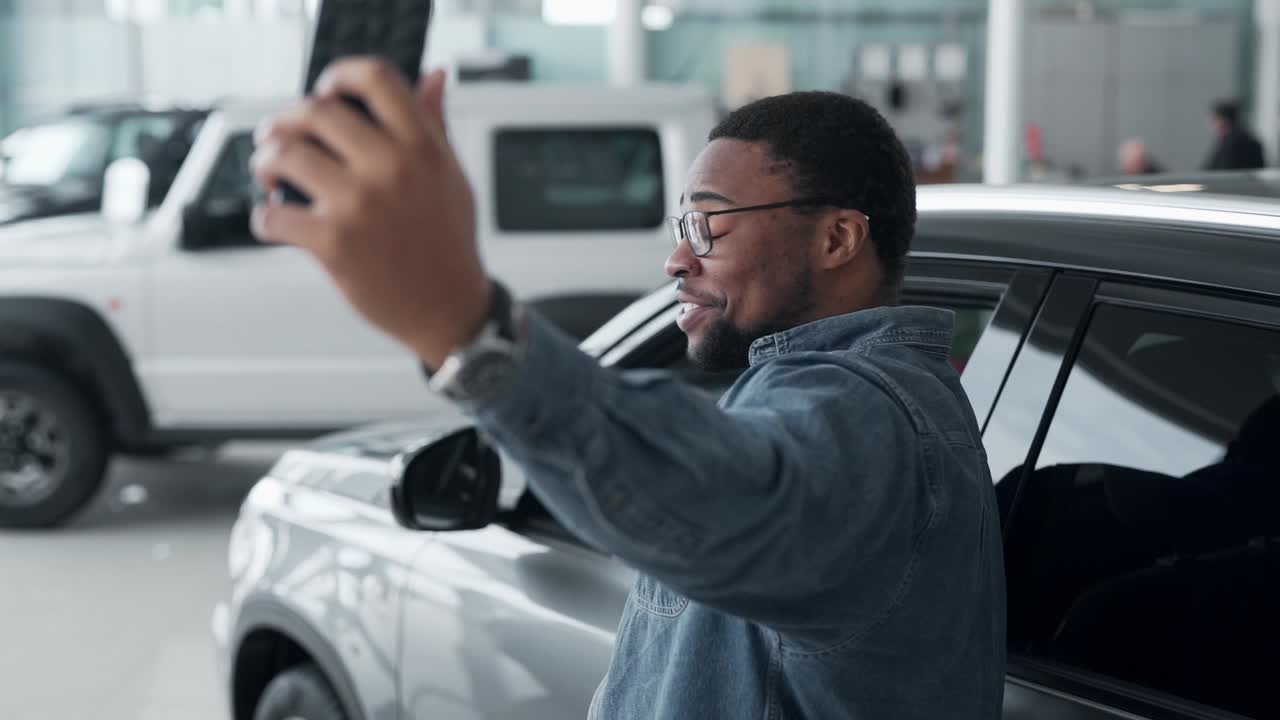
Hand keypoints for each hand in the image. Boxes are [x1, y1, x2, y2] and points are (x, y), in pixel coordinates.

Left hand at [250, 59, 490, 367]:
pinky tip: (278, 221)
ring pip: (285, 155)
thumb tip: (434, 77)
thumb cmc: (448, 244)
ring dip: (265, 161)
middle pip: (317, 111)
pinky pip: (273, 216)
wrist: (449, 309)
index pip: (376, 78)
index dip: (341, 75)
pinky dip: (265, 218)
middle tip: (279, 134)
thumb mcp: (452, 177)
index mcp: (422, 147)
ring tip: (270, 173)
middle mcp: (389, 168)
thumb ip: (436, 124)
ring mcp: (358, 205)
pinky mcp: (333, 243)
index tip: (326, 89)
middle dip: (288, 120)